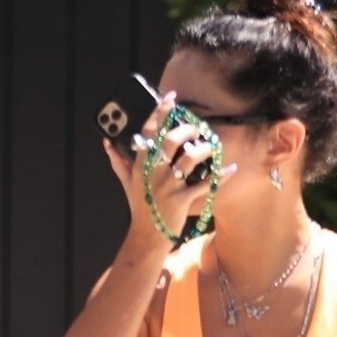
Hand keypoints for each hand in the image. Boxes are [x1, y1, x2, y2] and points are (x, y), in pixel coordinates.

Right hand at [103, 94, 230, 251]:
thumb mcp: (127, 183)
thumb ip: (118, 161)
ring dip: (204, 149)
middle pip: (171, 140)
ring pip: (189, 158)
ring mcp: (167, 186)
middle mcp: (153, 172)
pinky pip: (204, 184)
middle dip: (187, 129)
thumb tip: (106, 143)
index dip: (160, 112)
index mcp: (140, 164)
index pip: (149, 131)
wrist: (146, 238)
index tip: (171, 98)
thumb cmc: (140, 208)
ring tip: (212, 146)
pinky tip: (230, 169)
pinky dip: (219, 177)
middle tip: (197, 128)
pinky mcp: (181, 200)